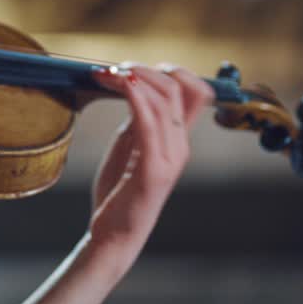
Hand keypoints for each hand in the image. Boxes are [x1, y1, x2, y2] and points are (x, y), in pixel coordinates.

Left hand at [87, 63, 213, 268]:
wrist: (114, 235)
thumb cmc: (119, 192)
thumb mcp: (129, 146)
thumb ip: (137, 119)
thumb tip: (133, 86)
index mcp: (178, 140)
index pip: (195, 92)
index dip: (173, 70)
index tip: (137, 68)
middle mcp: (180, 146)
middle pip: (178, 88)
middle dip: (145, 69)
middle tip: (115, 68)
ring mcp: (170, 158)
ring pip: (164, 100)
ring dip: (134, 78)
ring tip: (107, 74)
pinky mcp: (153, 171)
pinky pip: (149, 124)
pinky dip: (135, 98)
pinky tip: (118, 85)